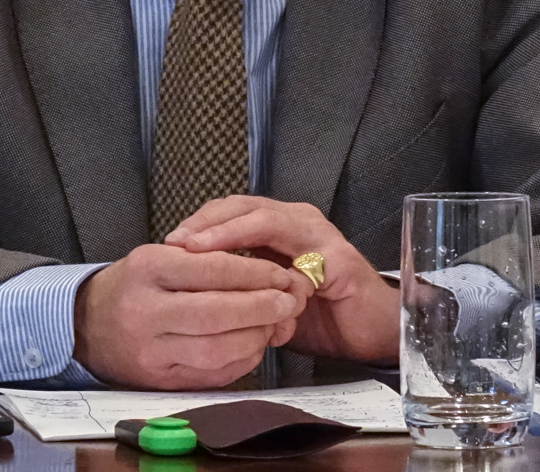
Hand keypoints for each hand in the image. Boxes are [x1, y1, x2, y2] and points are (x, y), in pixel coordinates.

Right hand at [72, 244, 307, 389]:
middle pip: (216, 314)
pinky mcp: (160, 380)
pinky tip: (254, 344)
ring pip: (217, 350)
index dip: (254, 273)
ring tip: (275, 324)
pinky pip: (212, 374)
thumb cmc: (135, 285)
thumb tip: (266, 273)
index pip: (212, 269)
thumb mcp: (160, 257)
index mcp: (147, 268)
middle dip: (261, 308)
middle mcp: (145, 311)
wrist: (87, 325)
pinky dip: (241, 360)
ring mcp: (150, 351)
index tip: (280, 273)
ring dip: (256, 337)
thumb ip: (206, 259)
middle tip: (289, 301)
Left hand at [168, 196, 399, 365]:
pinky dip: (266, 260)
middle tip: (175, 242)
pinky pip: (294, 250)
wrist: (371, 334)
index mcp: (279, 226)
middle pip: (240, 205)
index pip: (230, 211)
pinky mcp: (335, 256)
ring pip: (263, 217)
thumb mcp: (266, 299)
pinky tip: (243, 274)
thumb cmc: (320, 318)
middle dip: (205, 222)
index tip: (168, 244)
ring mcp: (318, 233)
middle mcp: (297, 221)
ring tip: (196, 247)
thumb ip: (239, 287)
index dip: (199, 223)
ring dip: (225, 231)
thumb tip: (192, 289)